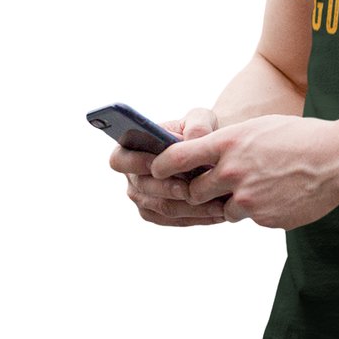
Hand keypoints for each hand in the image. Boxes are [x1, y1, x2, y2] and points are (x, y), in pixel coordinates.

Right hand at [109, 107, 228, 226]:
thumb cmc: (199, 131)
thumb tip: (191, 140)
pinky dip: (198, 217)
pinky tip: (219, 211)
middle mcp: (132, 176)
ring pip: (163, 207)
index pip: (119, 159)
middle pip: (144, 188)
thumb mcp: (201, 119)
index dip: (135, 162)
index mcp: (130, 148)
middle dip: (170, 188)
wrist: (212, 152)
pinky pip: (175, 220)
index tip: (160, 162)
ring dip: (190, 206)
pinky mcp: (159, 215)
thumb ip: (196, 124)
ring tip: (216, 202)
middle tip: (193, 188)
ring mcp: (143, 198)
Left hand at [148, 113, 338, 229]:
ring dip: (234, 203)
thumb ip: (229, 146)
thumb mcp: (259, 129)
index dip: (161, 165)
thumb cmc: (300, 137)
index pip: (178, 157)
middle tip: (215, 186)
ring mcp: (248, 198)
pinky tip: (281, 194)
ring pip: (224, 210)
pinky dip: (260, 210)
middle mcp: (232, 171)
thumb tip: (207, 160)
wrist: (338, 159)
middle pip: (194, 191)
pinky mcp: (264, 218)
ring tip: (262, 186)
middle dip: (200, 191)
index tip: (155, 169)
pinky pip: (251, 218)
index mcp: (229, 143)